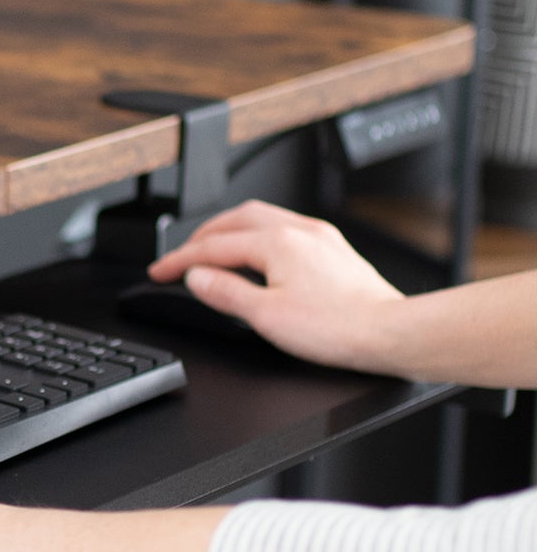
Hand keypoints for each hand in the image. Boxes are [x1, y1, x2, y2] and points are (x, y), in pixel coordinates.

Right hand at [148, 199, 406, 369]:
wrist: (392, 334)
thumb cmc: (338, 328)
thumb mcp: (265, 316)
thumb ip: (224, 292)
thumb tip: (196, 277)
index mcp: (277, 243)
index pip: (214, 246)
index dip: (180, 260)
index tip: (160, 271)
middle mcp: (300, 231)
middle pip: (236, 219)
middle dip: (203, 235)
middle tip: (182, 255)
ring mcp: (321, 238)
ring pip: (263, 218)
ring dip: (231, 230)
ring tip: (215, 248)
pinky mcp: (336, 251)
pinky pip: (287, 228)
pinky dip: (260, 236)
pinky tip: (261, 253)